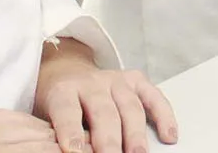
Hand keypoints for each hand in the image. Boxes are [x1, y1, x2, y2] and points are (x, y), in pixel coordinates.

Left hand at [37, 37, 177, 152]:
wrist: (69, 73)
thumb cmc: (60, 104)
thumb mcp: (49, 118)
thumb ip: (61, 133)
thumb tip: (75, 152)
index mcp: (63, 91)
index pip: (67, 111)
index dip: (70, 132)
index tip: (74, 152)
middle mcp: (91, 83)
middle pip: (103, 111)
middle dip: (109, 139)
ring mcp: (115, 80)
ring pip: (130, 106)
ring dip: (135, 134)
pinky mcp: (135, 80)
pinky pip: (154, 97)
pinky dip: (164, 116)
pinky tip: (168, 136)